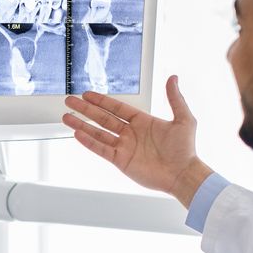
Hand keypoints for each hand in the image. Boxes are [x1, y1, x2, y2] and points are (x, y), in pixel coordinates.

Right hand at [62, 76, 213, 207]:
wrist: (182, 174)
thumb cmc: (185, 150)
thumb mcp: (184, 119)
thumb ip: (175, 98)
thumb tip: (173, 78)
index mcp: (142, 122)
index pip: (117, 108)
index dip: (101, 100)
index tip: (87, 94)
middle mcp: (131, 134)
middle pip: (103, 118)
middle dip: (86, 109)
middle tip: (70, 100)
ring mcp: (124, 147)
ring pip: (98, 133)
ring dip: (82, 125)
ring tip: (66, 117)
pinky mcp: (121, 161)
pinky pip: (101, 149)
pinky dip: (89, 142)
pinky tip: (78, 133)